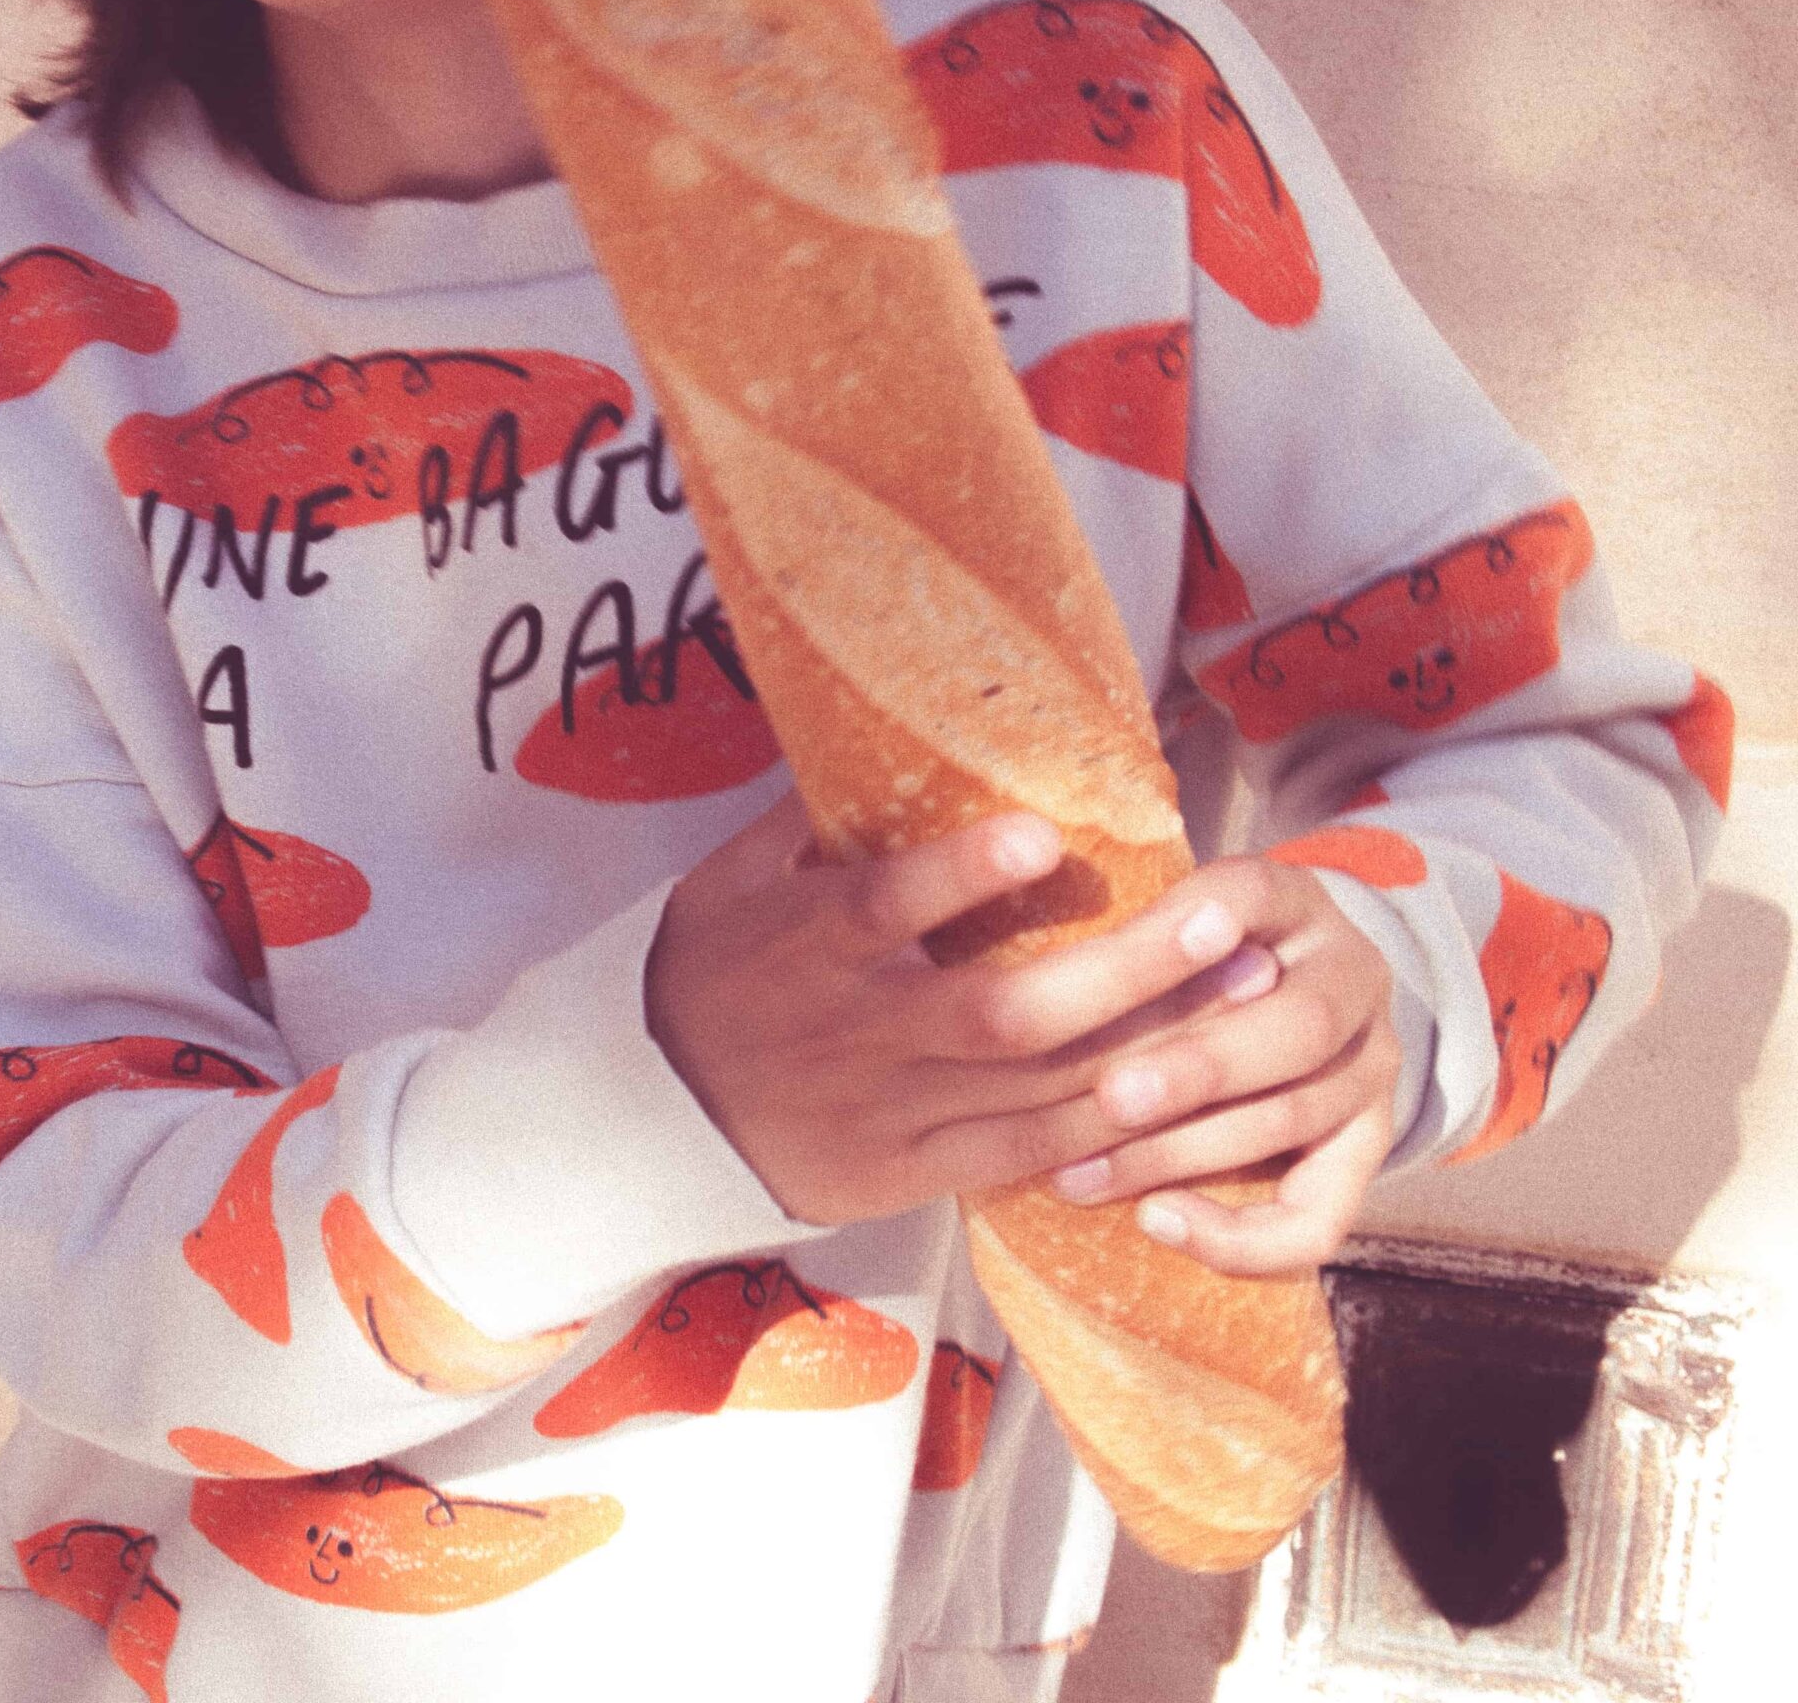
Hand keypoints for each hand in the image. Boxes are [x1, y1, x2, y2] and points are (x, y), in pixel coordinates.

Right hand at [645, 791, 1309, 1227]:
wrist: (649, 1121)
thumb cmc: (703, 976)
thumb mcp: (727, 880)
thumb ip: (808, 815)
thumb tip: (886, 724)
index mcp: (806, 946)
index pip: (883, 907)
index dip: (962, 874)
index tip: (1044, 832)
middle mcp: (859, 1031)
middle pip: (1005, 1011)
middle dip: (1125, 970)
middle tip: (1221, 917)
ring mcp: (893, 1111)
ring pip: (1040, 1089)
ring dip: (1153, 1045)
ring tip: (1247, 993)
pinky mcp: (913, 1171)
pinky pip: (1026, 1157)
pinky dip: (1105, 1132)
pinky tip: (1184, 1091)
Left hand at [1042, 855, 1400, 1278]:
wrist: (1293, 989)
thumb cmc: (1189, 954)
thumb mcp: (1161, 918)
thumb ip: (1113, 935)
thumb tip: (1004, 956)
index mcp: (1291, 900)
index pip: (1253, 898)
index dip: (1194, 927)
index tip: (1132, 953)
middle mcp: (1351, 975)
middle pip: (1295, 1029)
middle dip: (1196, 1068)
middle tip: (1108, 1097)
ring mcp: (1372, 1063)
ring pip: (1293, 1117)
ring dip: (1180, 1154)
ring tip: (1079, 1176)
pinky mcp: (1368, 1144)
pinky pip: (1321, 1216)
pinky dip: (1240, 1234)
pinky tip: (1157, 1221)